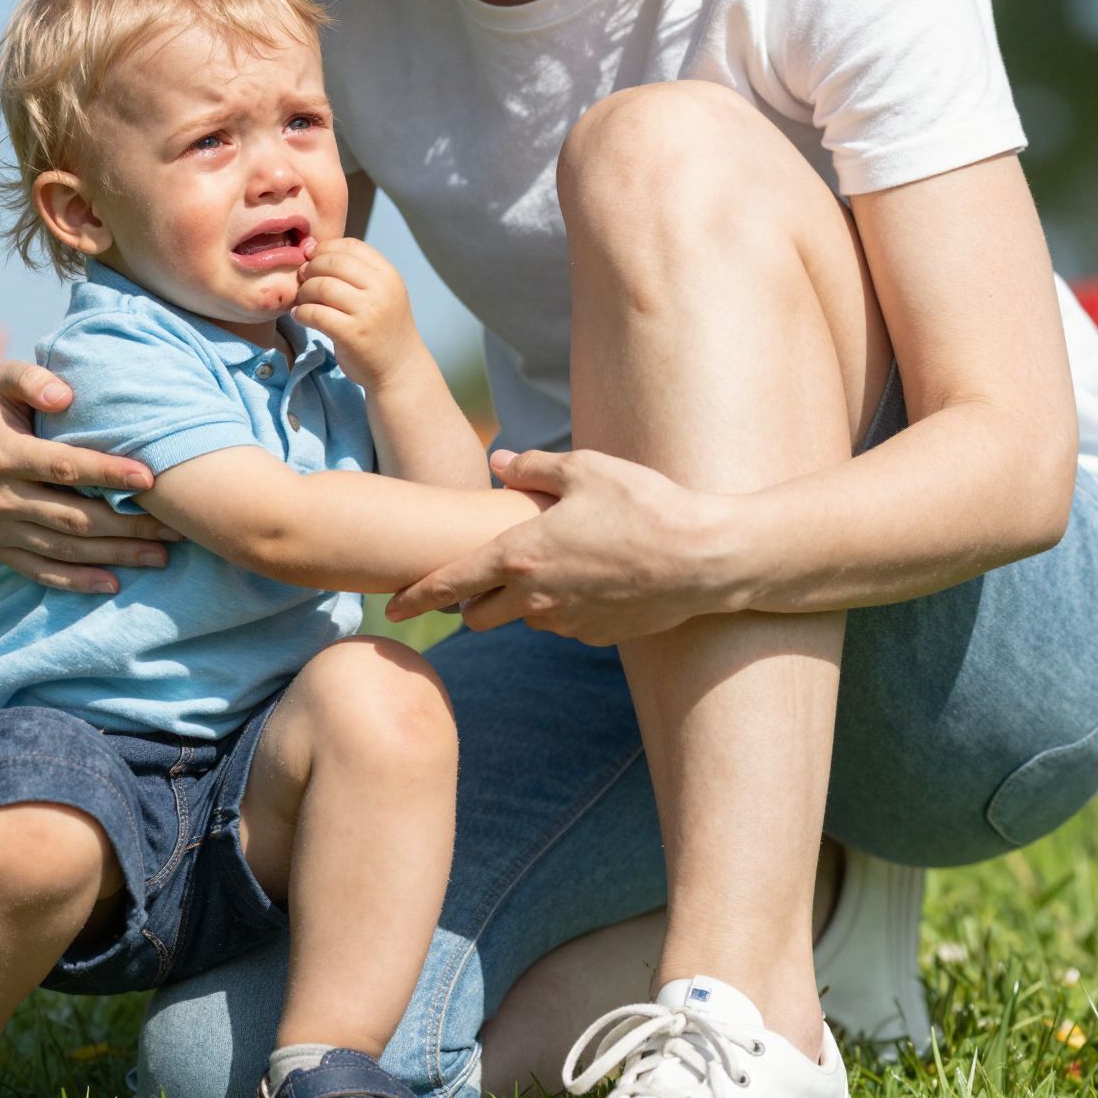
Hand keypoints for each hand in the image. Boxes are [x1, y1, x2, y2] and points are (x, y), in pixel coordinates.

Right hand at [0, 359, 183, 593]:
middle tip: (174, 528)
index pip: (64, 467)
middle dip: (127, 524)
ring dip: (115, 555)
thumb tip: (63, 395)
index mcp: (3, 455)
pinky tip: (114, 583)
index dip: (107, 474)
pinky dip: (78, 582)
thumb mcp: (3, 382)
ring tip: (160, 554)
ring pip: (65, 549)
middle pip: (73, 517)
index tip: (150, 479)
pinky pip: (41, 572)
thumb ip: (31, 379)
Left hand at [290, 237, 427, 388]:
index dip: (325, 249)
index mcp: (388, 274)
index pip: (350, 246)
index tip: (312, 260)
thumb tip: (310, 249)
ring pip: (321, 287)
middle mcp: (380, 289)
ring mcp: (367, 312)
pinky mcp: (351, 334)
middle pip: (332, 263)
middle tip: (303, 281)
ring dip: (303, 293)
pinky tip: (301, 316)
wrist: (399, 368)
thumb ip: (354, 272)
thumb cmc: (383, 328)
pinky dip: (301, 313)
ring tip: (302, 301)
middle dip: (310, 269)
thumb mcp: (380, 293)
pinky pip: (315, 313)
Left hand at [385, 449, 741, 643]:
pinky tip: (595, 578)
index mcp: (520, 555)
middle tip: (478, 582)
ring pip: (526, 619)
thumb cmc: (645, 504)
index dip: (417, 597)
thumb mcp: (586, 469)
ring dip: (525, 601)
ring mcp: (567, 623)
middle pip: (478, 617)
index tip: (392, 609)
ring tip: (556, 565)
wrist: (705, 559)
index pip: (450, 584)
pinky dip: (567, 606)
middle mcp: (535, 598)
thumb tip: (500, 460)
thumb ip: (533, 467)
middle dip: (470, 604)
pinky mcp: (598, 637)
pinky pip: (567, 624)